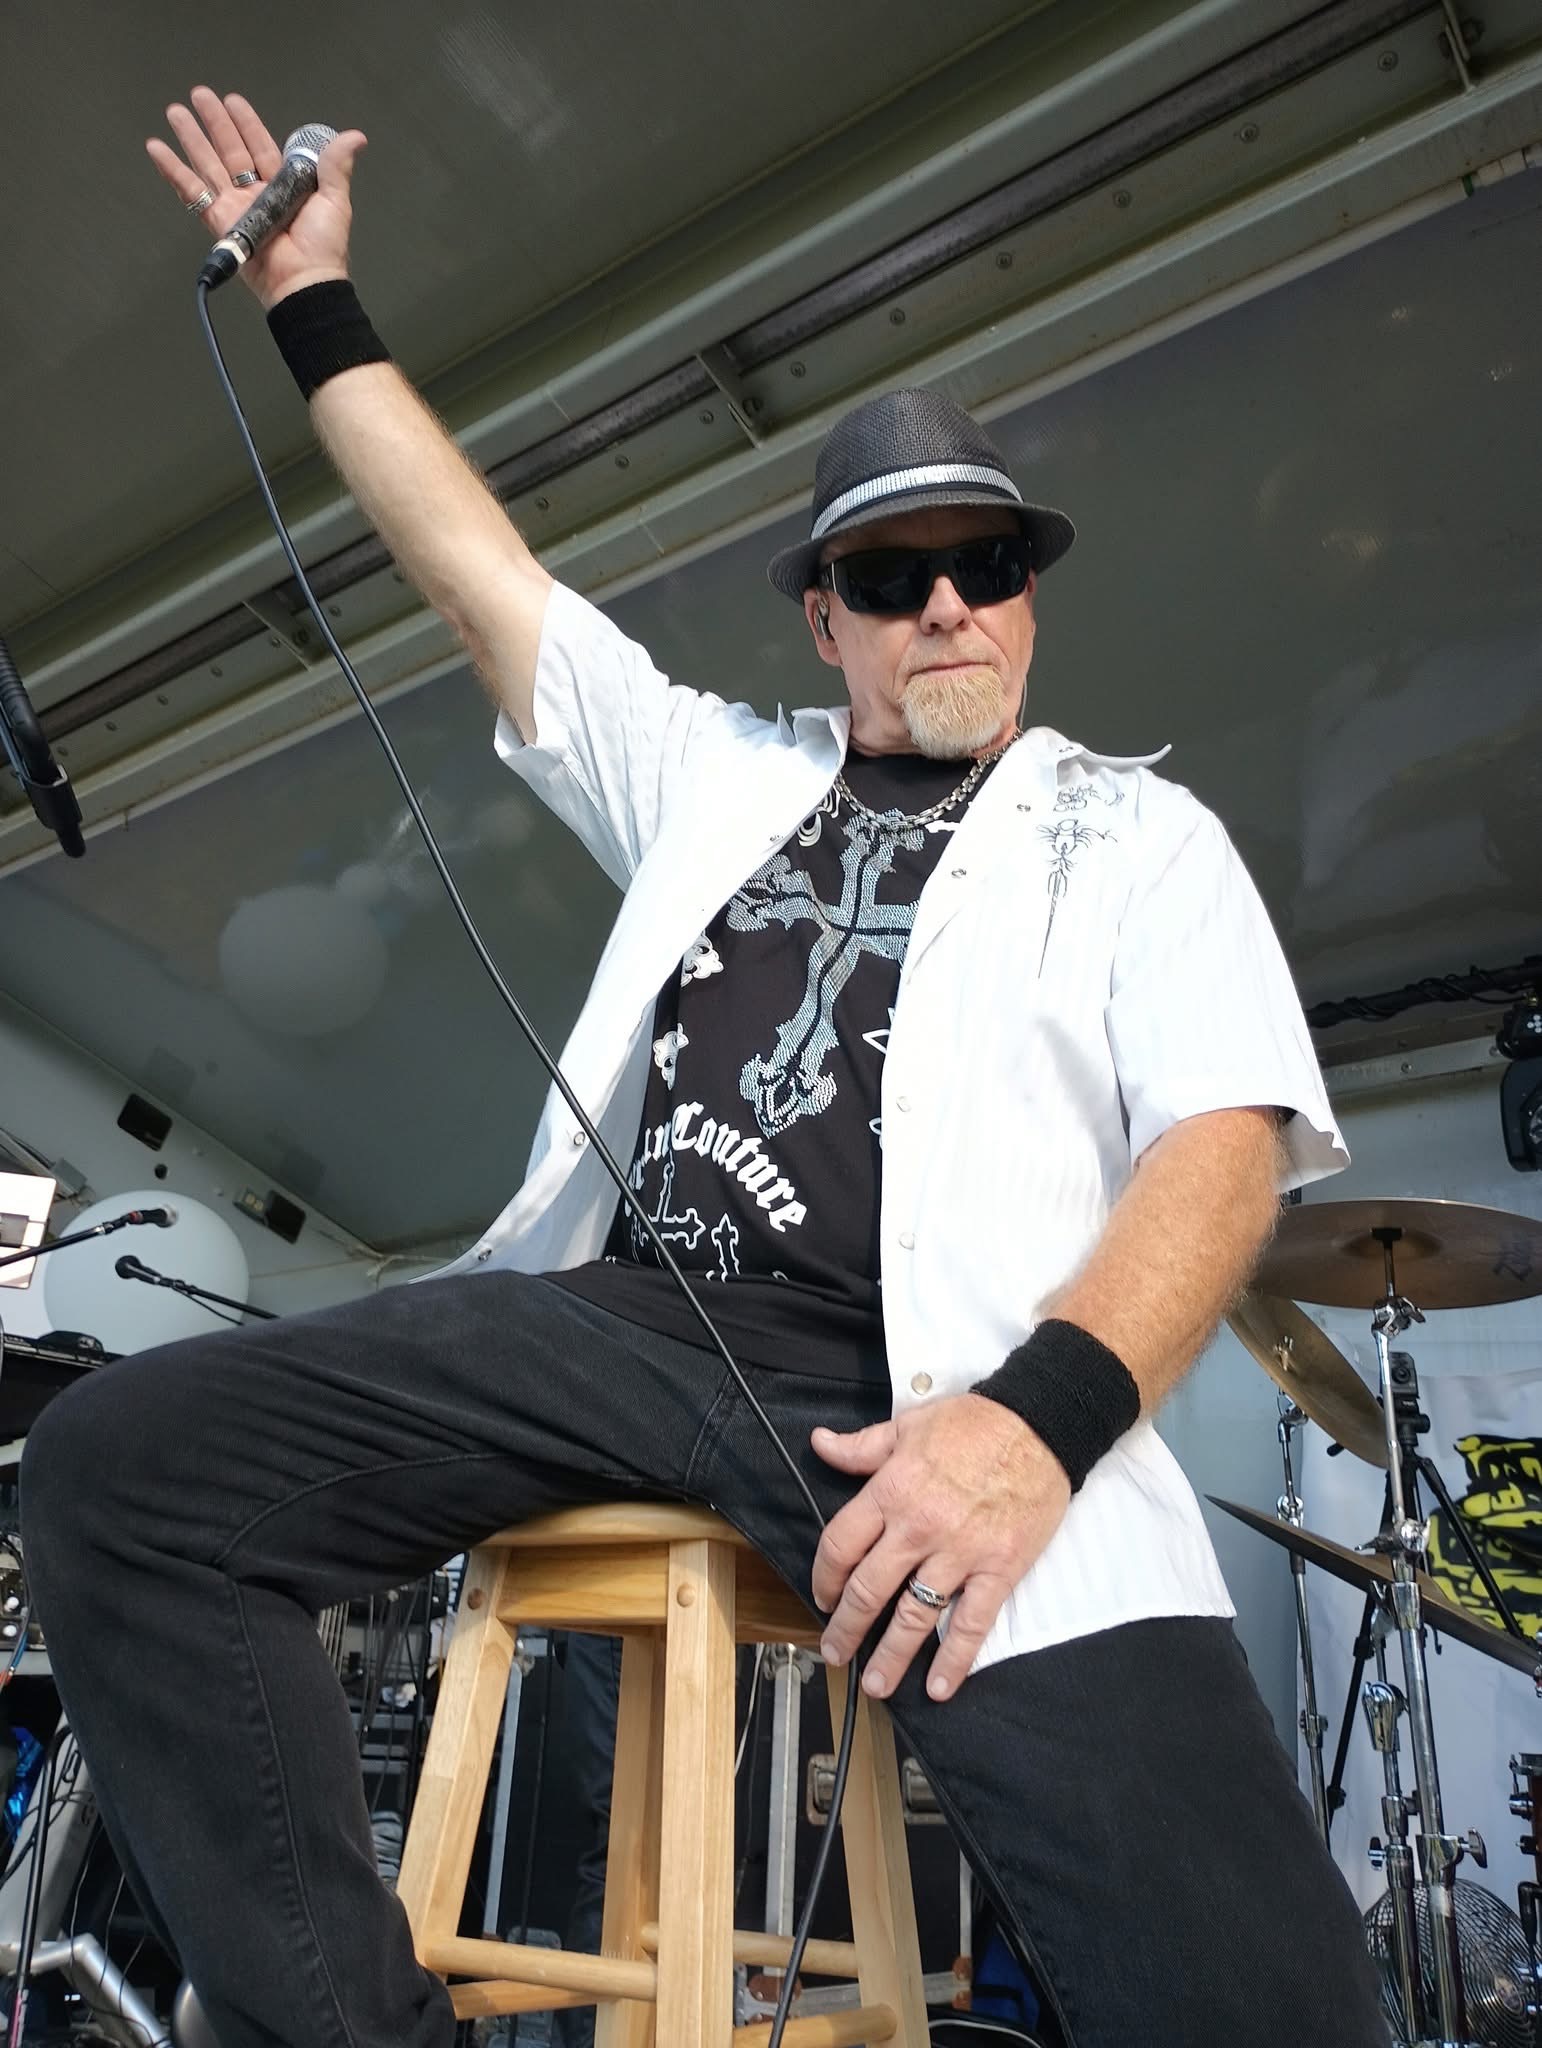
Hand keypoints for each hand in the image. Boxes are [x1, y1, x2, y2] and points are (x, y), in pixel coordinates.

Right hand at [146, 86, 366, 309]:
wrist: (305, 283)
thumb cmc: (323, 245)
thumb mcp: (335, 200)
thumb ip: (336, 166)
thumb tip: (356, 136)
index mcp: (283, 185)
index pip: (261, 146)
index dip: (247, 123)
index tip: (232, 100)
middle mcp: (256, 193)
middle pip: (230, 151)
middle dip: (214, 122)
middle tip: (199, 93)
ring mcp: (235, 207)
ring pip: (208, 164)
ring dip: (191, 138)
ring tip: (175, 111)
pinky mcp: (219, 223)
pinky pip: (192, 193)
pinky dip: (173, 171)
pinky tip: (156, 148)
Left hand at [811, 1393, 1071, 1701]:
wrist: (1039, 1424)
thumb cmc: (974, 1423)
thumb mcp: (907, 1425)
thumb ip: (861, 1447)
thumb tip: (820, 1444)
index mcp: (891, 1491)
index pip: (841, 1545)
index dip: (824, 1577)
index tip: (822, 1596)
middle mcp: (919, 1528)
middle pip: (869, 1589)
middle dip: (846, 1628)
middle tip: (834, 1652)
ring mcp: (960, 1552)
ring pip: (914, 1616)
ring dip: (891, 1656)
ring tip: (876, 1684)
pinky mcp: (999, 1568)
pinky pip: (972, 1622)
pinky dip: (955, 1660)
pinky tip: (939, 1687)